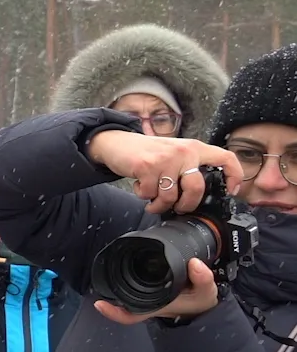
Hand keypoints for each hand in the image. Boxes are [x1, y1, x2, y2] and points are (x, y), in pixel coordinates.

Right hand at [87, 129, 243, 214]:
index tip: (232, 190)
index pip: (225, 158)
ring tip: (154, 202)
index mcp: (194, 148)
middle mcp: (183, 151)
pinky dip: (144, 196)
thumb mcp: (174, 153)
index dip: (234, 176)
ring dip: (160, 204)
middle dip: (187, 204)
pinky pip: (150, 194)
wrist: (116, 143)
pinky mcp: (147, 167)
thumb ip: (189, 167)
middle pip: (197, 188)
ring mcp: (165, 159)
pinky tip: (141, 188)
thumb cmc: (147, 152)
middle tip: (180, 208)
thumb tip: (200, 193)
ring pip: (171, 195)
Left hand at [95, 258, 220, 324]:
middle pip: (123, 302)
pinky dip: (131, 280)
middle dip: (112, 294)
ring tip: (111, 270)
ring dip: (121, 285)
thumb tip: (194, 263)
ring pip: (128, 295)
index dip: (113, 312)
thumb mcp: (206, 292)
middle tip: (103, 280)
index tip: (100, 304)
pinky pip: (136, 289)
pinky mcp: (152, 292)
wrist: (205, 307)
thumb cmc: (202, 302)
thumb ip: (203, 279)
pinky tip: (127, 268)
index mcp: (158, 306)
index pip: (131, 315)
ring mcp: (149, 298)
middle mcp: (149, 304)